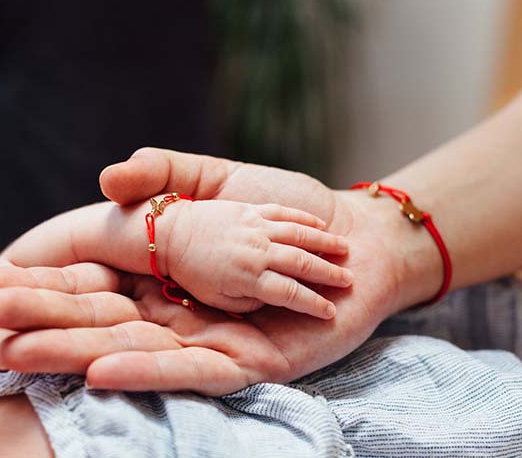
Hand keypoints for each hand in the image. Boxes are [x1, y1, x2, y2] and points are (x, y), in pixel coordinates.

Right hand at [0, 148, 440, 392]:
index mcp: (170, 275)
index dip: (43, 283)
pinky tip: (98, 368)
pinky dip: (144, 368)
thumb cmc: (297, 210)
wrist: (360, 241)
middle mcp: (182, 314)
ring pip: (134, 350)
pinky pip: (191, 370)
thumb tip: (105, 181)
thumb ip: (165, 175)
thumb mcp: (221, 181)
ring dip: (73, 349)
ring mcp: (211, 340)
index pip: (95, 283)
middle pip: (104, 322)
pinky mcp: (247, 363)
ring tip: (18, 352)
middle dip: (42, 321)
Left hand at [161, 200, 351, 317]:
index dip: (314, 303)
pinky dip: (303, 219)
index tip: (331, 312)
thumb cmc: (190, 271)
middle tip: (350, 280)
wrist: (170, 233)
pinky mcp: (252, 210)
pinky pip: (283, 213)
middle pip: (302, 263)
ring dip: (324, 242)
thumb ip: (248, 300)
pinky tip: (319, 224)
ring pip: (299, 235)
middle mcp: (257, 251)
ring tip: (345, 250)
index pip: (291, 293)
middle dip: (328, 273)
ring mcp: (256, 227)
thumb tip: (272, 298)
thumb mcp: (217, 298)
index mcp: (249, 278)